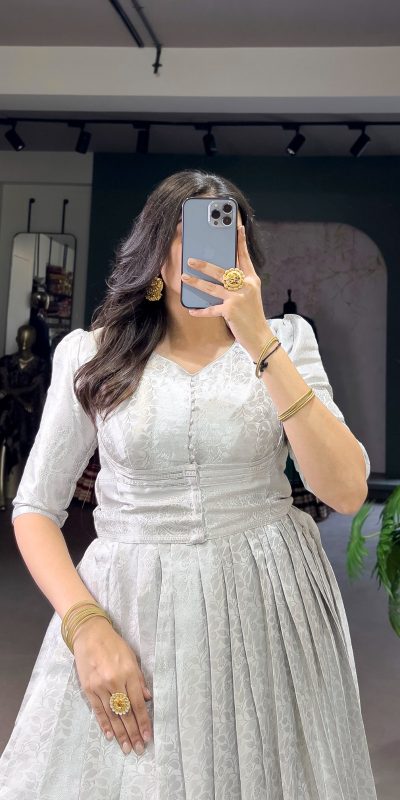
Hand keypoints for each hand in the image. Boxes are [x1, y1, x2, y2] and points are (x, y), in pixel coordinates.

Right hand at [72, 616, 152, 755]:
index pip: (138, 703)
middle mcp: (114, 681)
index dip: (143, 722)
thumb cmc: (114, 645)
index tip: (148, 736)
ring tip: (126, 747)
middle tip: (138, 748)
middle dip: (133, 732)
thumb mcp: (131, 658)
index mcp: (128, 673)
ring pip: (112, 715)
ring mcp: (99, 686)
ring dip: (120, 733)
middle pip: (125, 713)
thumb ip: (139, 679)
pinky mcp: (88, 689)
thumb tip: (147, 699)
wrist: (90, 634)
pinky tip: (110, 736)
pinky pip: (98, 710)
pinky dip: (104, 724)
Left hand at [181, 224, 270, 354]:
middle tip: (191, 259)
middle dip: (205, 265)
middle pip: (222, 271)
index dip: (241, 242)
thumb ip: (239, 283)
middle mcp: (245, 286)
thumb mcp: (250, 295)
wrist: (260, 336)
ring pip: (212, 287)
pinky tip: (191, 310)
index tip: (237, 227)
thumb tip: (221, 273)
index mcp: (251, 279)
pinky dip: (201, 311)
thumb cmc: (252, 314)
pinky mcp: (230, 311)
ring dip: (196, 282)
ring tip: (184, 277)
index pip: (245, 257)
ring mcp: (237, 298)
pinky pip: (211, 309)